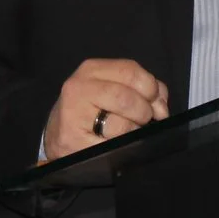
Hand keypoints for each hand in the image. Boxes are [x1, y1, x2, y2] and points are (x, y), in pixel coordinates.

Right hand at [41, 58, 169, 161]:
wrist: (57, 134)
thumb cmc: (91, 109)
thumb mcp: (112, 88)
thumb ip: (141, 89)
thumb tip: (161, 107)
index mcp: (91, 70)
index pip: (131, 71)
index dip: (151, 88)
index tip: (156, 103)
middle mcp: (79, 88)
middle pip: (126, 97)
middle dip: (143, 112)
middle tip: (144, 120)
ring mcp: (73, 115)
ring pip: (121, 124)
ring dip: (133, 132)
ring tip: (129, 132)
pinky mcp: (73, 141)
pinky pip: (112, 146)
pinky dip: (122, 147)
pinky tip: (117, 145)